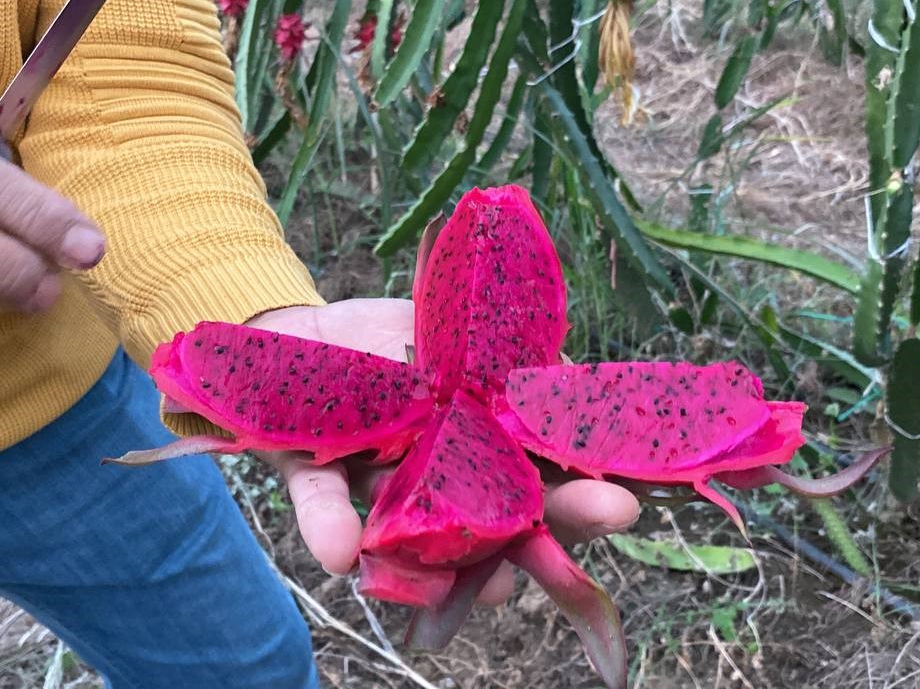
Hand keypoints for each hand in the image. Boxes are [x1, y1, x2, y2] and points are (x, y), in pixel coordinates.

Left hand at [246, 298, 640, 604]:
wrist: (298, 332)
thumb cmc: (385, 335)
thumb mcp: (456, 333)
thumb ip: (505, 359)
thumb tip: (569, 376)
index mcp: (472, 442)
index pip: (533, 477)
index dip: (576, 496)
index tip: (620, 504)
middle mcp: (430, 475)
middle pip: (489, 515)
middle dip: (536, 533)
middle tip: (579, 534)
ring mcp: (375, 478)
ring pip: (413, 527)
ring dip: (441, 560)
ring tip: (473, 587)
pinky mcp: (311, 473)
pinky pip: (322, 503)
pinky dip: (331, 526)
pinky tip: (345, 551)